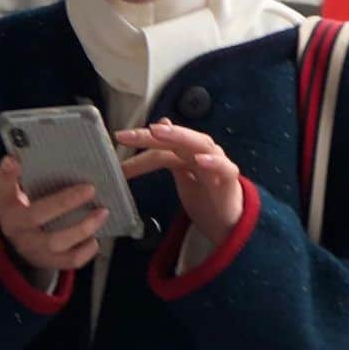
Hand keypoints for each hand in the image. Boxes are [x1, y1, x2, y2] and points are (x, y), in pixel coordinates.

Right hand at [0, 154, 108, 271]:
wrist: (18, 240)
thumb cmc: (21, 206)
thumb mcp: (11, 190)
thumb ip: (13, 175)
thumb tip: (13, 159)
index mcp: (7, 205)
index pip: (3, 188)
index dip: (7, 176)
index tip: (14, 160)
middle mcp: (16, 229)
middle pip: (36, 215)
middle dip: (64, 202)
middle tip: (90, 188)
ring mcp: (32, 248)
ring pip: (56, 242)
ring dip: (83, 228)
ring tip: (102, 212)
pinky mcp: (49, 262)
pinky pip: (70, 261)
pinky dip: (86, 250)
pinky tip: (95, 237)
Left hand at [115, 119, 242, 245]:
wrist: (232, 223)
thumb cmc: (206, 198)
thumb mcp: (182, 175)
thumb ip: (169, 154)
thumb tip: (158, 126)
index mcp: (189, 152)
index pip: (161, 145)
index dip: (140, 144)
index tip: (117, 144)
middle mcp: (203, 152)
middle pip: (176, 139)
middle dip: (151, 136)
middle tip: (128, 135)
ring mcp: (217, 163)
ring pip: (199, 144)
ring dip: (179, 136)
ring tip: (158, 132)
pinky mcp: (230, 179)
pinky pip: (223, 167)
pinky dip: (213, 162)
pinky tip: (200, 159)